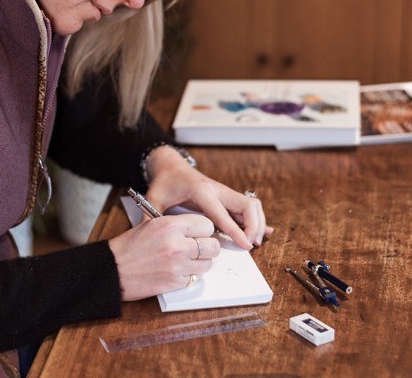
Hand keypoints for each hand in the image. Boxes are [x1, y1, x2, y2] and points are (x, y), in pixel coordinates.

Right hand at [108, 213, 219, 300]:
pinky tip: (178, 270)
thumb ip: (177, 225)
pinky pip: (195, 278)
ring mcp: (178, 265)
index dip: (204, 229)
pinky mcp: (176, 283)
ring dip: (200, 262)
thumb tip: (198, 229)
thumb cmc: (130, 246)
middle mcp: (177, 245)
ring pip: (208, 264)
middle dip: (208, 247)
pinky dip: (190, 275)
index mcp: (171, 225)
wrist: (114, 269)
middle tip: (198, 247)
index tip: (199, 232)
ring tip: (187, 259)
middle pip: (213, 246)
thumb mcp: (152, 224)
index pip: (207, 225)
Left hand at [144, 145, 274, 249]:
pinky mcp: (226, 197)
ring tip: (253, 241)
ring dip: (257, 223)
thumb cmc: (164, 183)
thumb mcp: (154, 199)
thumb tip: (148, 239)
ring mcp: (224, 193)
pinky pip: (247, 207)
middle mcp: (217, 190)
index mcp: (201, 191)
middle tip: (249, 245)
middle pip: (247, 205)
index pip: (223, 213)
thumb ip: (151, 218)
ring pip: (252, 205)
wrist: (171, 166)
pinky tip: (264, 231)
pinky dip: (256, 219)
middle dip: (253, 226)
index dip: (235, 230)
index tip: (245, 245)